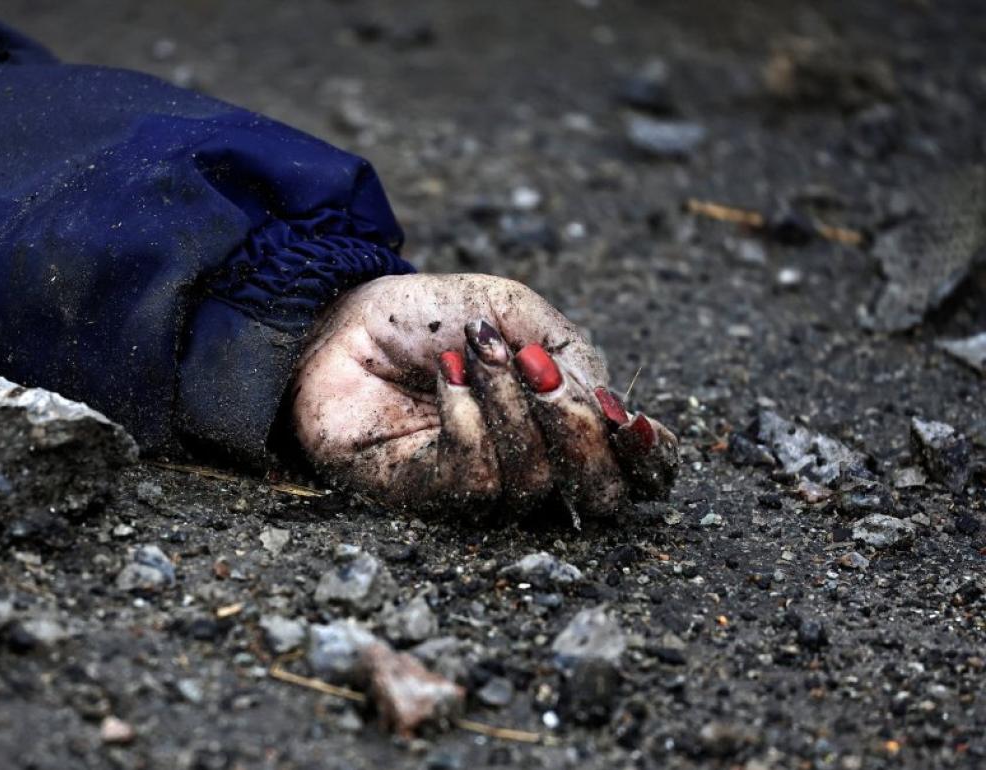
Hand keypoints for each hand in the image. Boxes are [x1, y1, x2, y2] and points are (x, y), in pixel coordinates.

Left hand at [291, 274, 677, 514]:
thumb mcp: (512, 310)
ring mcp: (478, 490)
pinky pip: (473, 478)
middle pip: (597, 496)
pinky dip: (468, 418)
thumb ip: (569, 352)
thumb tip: (613, 410)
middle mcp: (530, 468)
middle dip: (582, 433)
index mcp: (563, 427)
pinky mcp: (425, 497)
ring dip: (511, 406)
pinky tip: (445, 379)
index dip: (650, 460)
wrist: (340, 319)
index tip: (635, 423)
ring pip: (533, 482)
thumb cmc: (428, 318)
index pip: (632, 473)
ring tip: (477, 352)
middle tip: (543, 374)